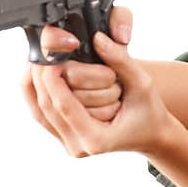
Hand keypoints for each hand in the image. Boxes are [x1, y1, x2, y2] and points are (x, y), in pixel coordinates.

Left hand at [22, 6, 175, 156]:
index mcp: (97, 139)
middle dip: (40, 78)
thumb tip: (98, 39)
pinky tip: (39, 74)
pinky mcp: (64, 138)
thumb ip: (120, 60)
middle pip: (46, 108)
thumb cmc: (149, 111)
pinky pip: (42, 115)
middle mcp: (79, 147)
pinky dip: (37, 94)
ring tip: (38, 60)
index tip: (50, 54)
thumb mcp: (142, 83)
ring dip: (35, 85)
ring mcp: (70, 145)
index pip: (64, 105)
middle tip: (42, 51)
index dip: (52, 78)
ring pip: (39, 111)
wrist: (152, 134)